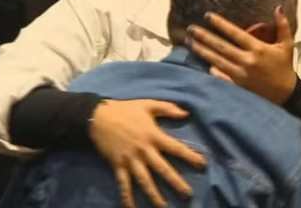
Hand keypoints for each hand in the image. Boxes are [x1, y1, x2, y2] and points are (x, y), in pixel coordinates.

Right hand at [89, 99, 206, 207]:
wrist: (98, 116)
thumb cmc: (125, 109)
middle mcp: (144, 150)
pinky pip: (123, 184)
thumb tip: (186, 114)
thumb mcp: (148, 104)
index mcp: (154, 135)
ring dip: (154, 195)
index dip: (190, 156)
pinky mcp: (118, 165)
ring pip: (144, 181)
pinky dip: (127, 197)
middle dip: (176, 182)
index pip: (176, 148)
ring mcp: (130, 160)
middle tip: (188, 194)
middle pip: (162, 169)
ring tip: (164, 207)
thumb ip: (168, 108)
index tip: (202, 164)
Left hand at [186, 6, 297, 103]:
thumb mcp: (287, 45)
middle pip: (221, 46)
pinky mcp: (238, 86)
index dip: (220, 24)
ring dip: (202, 51)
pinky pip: (221, 77)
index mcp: (258, 49)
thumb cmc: (284, 68)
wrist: (286, 95)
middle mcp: (247, 61)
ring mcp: (241, 75)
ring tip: (189, 42)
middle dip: (204, 36)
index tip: (207, 16)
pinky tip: (202, 63)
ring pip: (217, 60)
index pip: (235, 33)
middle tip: (190, 28)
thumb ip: (283, 26)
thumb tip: (277, 7)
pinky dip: (211, 70)